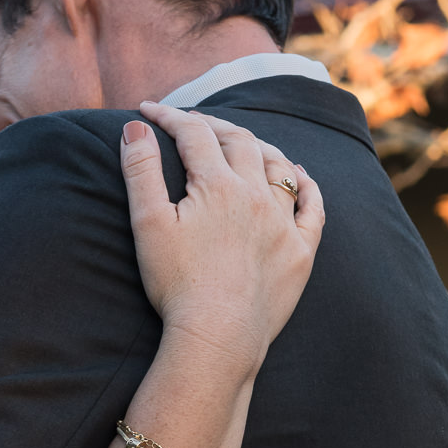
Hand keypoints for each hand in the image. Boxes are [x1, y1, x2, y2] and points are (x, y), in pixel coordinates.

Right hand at [120, 102, 324, 374]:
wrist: (217, 336)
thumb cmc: (176, 285)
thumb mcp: (147, 224)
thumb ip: (140, 171)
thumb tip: (136, 127)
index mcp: (217, 185)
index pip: (194, 134)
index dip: (169, 117)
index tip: (149, 111)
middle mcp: (257, 195)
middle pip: (240, 141)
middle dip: (214, 126)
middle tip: (193, 124)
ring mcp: (284, 223)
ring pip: (279, 167)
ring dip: (261, 147)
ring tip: (245, 143)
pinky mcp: (301, 252)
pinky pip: (312, 208)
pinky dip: (307, 186)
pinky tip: (301, 176)